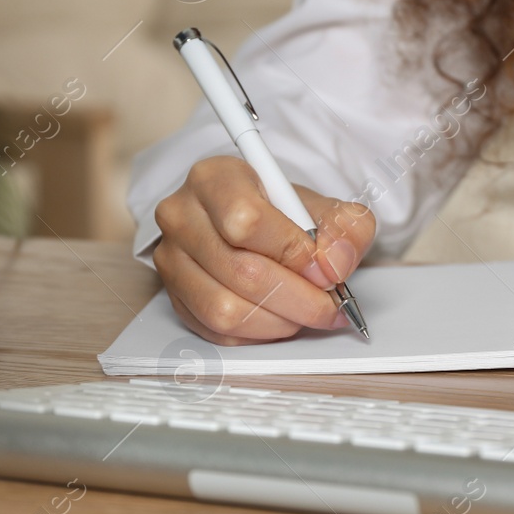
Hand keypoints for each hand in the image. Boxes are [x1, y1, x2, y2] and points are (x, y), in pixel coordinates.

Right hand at [152, 156, 375, 344]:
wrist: (248, 222)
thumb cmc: (280, 211)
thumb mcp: (322, 205)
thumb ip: (343, 228)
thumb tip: (335, 264)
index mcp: (214, 179)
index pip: (246, 221)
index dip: (293, 253)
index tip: (324, 268)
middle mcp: (182, 217)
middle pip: (240, 271)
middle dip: (298, 298)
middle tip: (330, 305)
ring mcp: (171, 260)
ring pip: (225, 310)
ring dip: (279, 321)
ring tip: (307, 312)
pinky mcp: (174, 297)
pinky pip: (217, 331)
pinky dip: (259, 334)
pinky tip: (281, 318)